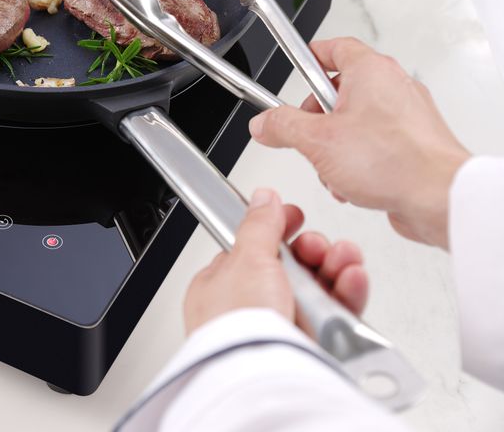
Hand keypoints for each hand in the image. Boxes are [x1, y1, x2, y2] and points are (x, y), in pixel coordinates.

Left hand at [184, 188, 367, 334]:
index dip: (277, 230)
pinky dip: (348, 295)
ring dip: (336, 267)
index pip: (253, 249)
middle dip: (313, 251)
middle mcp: (249, 309)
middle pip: (291, 268)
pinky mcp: (313, 348)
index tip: (296, 217)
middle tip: (318, 247)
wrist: (261, 376)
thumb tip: (263, 198)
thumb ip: (259, 225)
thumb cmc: (238, 325)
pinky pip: (336, 316)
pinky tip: (354, 280)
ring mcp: (281, 329)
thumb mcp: (247, 260)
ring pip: (318, 291)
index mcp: (220, 286)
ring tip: (345, 259)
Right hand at [249, 37, 469, 248]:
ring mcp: (406, 115)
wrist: (438, 197)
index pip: (334, 47)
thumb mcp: (317, 141)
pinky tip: (352, 182)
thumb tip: (265, 123)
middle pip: (340, 90)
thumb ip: (283, 127)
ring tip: (333, 168)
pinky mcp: (412, 141)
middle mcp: (393, 86)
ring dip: (335, 147)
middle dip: (317, 119)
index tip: (297, 64)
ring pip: (355, 122)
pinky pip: (374, 144)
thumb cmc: (394, 161)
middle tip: (307, 135)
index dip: (311, 56)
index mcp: (370, 71)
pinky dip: (357, 161)